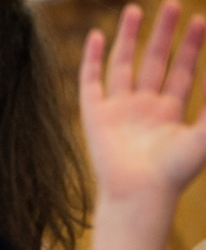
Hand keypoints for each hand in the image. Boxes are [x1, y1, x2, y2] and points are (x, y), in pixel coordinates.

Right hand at [82, 1, 205, 199]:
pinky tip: (98, 36)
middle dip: (164, 33)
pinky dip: (92, 59)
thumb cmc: (175, 171)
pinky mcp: (94, 115)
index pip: (184, 72)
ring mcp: (118, 109)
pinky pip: (91, 81)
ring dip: (129, 37)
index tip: (200, 21)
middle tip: (172, 4)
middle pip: (155, 61)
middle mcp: (144, 107)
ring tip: (135, 8)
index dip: (192, 47)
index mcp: (170, 113)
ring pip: (124, 64)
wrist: (140, 193)